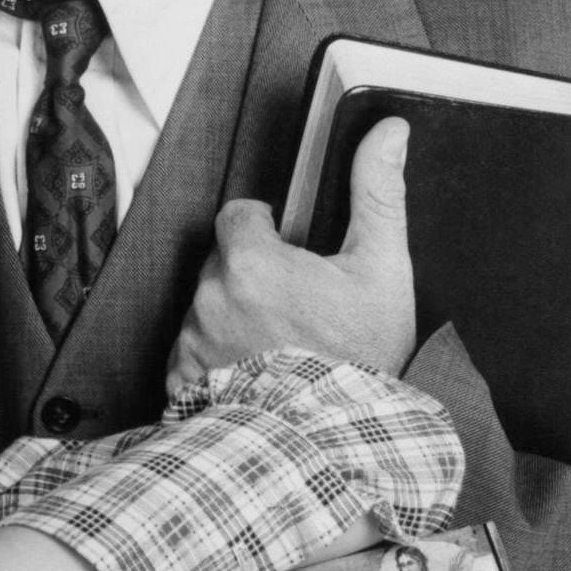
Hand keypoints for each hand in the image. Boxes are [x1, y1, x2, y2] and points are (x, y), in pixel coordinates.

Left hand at [167, 116, 414, 394]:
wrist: (336, 439)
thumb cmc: (361, 357)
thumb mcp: (382, 270)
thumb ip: (377, 193)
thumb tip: (388, 131)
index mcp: (250, 262)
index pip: (237, 216)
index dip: (265, 230)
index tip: (290, 253)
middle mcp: (209, 298)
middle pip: (220, 262)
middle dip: (250, 275)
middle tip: (293, 308)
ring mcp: (191, 342)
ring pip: (204, 308)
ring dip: (231, 317)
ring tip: (278, 347)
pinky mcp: (182, 381)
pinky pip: (190, 354)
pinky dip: (214, 361)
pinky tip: (254, 374)